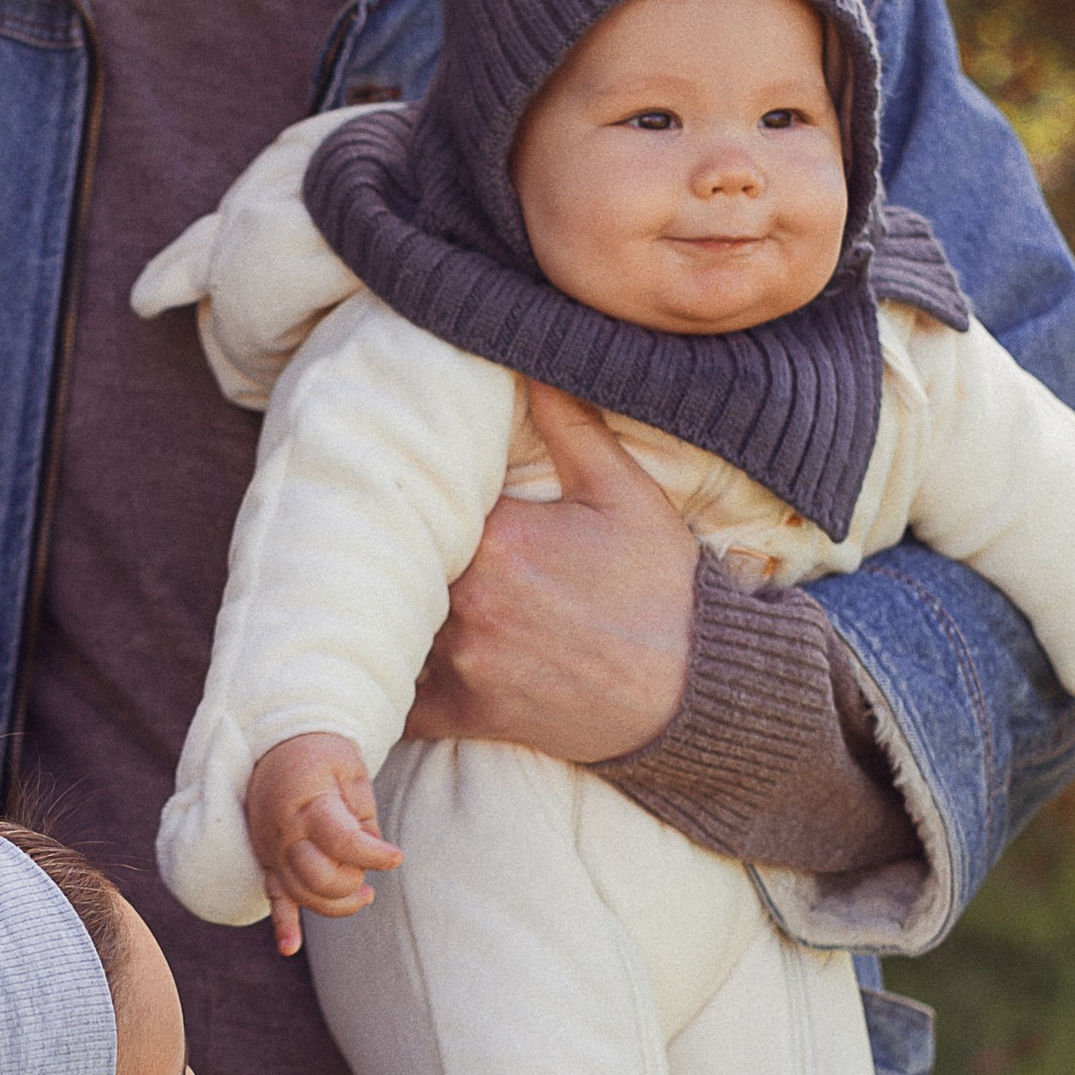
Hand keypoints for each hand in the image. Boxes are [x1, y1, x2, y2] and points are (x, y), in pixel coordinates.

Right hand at [245, 731, 401, 955]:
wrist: (277, 743)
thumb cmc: (322, 754)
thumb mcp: (350, 770)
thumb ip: (362, 814)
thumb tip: (375, 853)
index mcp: (307, 803)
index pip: (341, 841)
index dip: (373, 855)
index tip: (396, 857)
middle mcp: (284, 832)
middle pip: (319, 876)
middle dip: (353, 881)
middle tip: (374, 870)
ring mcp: (271, 849)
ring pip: (301, 893)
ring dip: (335, 903)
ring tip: (364, 894)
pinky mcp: (267, 859)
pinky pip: (272, 895)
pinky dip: (282, 923)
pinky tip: (289, 947)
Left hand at [405, 386, 697, 761]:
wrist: (696, 688)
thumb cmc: (663, 588)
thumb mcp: (625, 492)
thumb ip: (568, 423)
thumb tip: (531, 360)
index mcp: (496, 539)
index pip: (418, 503)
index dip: (407, 495)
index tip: (406, 490)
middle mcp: (466, 602)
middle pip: (395, 564)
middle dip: (394, 552)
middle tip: (378, 537)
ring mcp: (463, 663)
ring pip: (389, 627)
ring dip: (387, 609)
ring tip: (378, 589)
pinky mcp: (466, 713)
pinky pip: (399, 702)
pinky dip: (389, 683)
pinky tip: (388, 659)